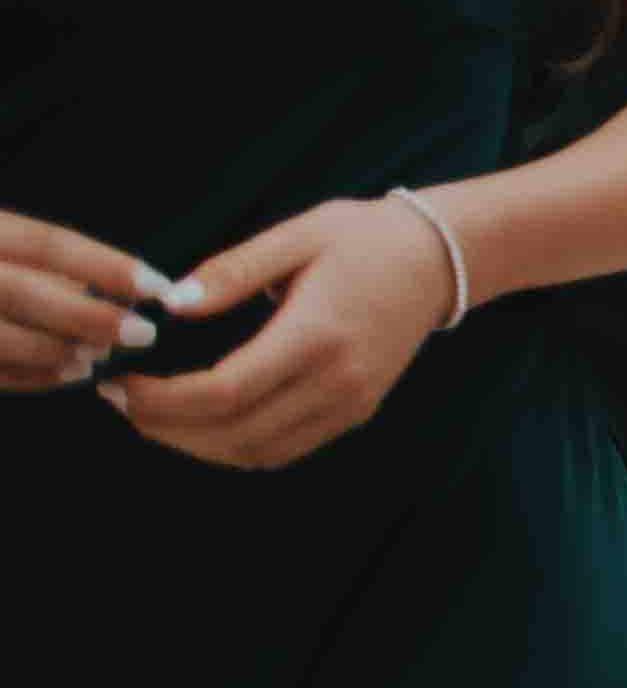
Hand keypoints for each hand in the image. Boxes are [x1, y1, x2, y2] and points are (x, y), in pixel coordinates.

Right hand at [0, 208, 175, 394]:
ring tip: (96, 359)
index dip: (104, 264)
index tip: (158, 285)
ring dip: (56, 351)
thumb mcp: (4, 248)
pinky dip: (29, 376)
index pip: (45, 242)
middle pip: (21, 290)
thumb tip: (113, 293)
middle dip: (87, 316)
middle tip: (142, 334)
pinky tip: (64, 376)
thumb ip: (40, 265)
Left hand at [102, 195, 452, 470]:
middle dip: (165, 427)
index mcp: (317, 335)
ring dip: (196, 446)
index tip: (121, 384)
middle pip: (234, 433)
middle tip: (120, 403)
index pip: (224, 391)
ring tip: (151, 418)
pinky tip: (203, 426)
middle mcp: (337, 381)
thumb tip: (170, 304)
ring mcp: (350, 403)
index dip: (162, 399)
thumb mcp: (298, 235)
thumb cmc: (366, 237)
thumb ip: (232, 271)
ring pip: (257, 452)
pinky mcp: (356, 411)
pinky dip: (235, 448)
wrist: (443, 259)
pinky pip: (284, 449)